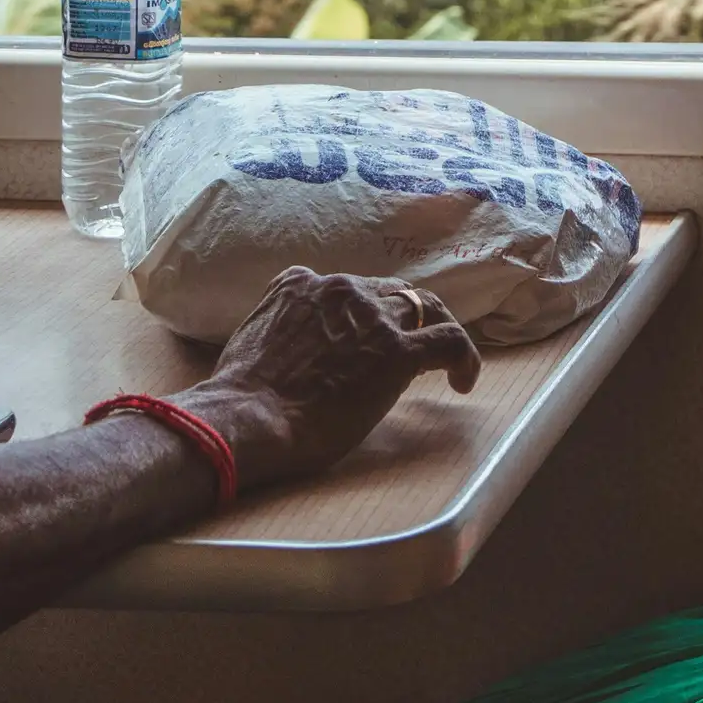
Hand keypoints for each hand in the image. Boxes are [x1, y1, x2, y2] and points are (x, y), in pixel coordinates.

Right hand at [174, 266, 480, 493]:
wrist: (245, 419)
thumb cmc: (239, 398)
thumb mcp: (253, 339)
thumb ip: (283, 328)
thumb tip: (294, 349)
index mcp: (302, 284)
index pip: (348, 289)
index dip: (362, 314)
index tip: (364, 339)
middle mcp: (342, 289)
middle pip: (389, 294)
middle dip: (400, 319)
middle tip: (406, 349)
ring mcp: (372, 319)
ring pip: (425, 307)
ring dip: (435, 331)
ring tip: (446, 362)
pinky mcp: (396, 351)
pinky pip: (448, 341)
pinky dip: (463, 357)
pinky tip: (463, 380)